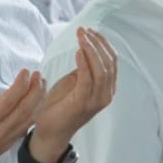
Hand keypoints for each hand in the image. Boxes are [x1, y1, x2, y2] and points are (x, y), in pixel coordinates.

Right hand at [0, 69, 45, 162]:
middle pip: (24, 110)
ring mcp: (3, 144)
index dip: (20, 84)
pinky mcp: (5, 149)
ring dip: (37, 102)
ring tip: (40, 86)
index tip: (25, 71)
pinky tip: (34, 104)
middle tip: (38, 75)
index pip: (9, 101)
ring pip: (28, 121)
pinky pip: (24, 130)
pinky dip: (32, 115)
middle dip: (35, 91)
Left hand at [28, 28, 116, 162]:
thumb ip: (84, 69)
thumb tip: (87, 49)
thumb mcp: (74, 82)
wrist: (50, 131)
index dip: (103, 43)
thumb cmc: (60, 106)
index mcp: (106, 88)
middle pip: (109, 62)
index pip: (112, 60)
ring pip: (101, 69)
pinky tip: (78, 51)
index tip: (90, 30)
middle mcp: (106, 94)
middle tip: (83, 30)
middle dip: (97, 43)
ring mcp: (96, 100)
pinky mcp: (83, 103)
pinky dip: (84, 63)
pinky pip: (87, 79)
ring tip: (81, 36)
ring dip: (91, 49)